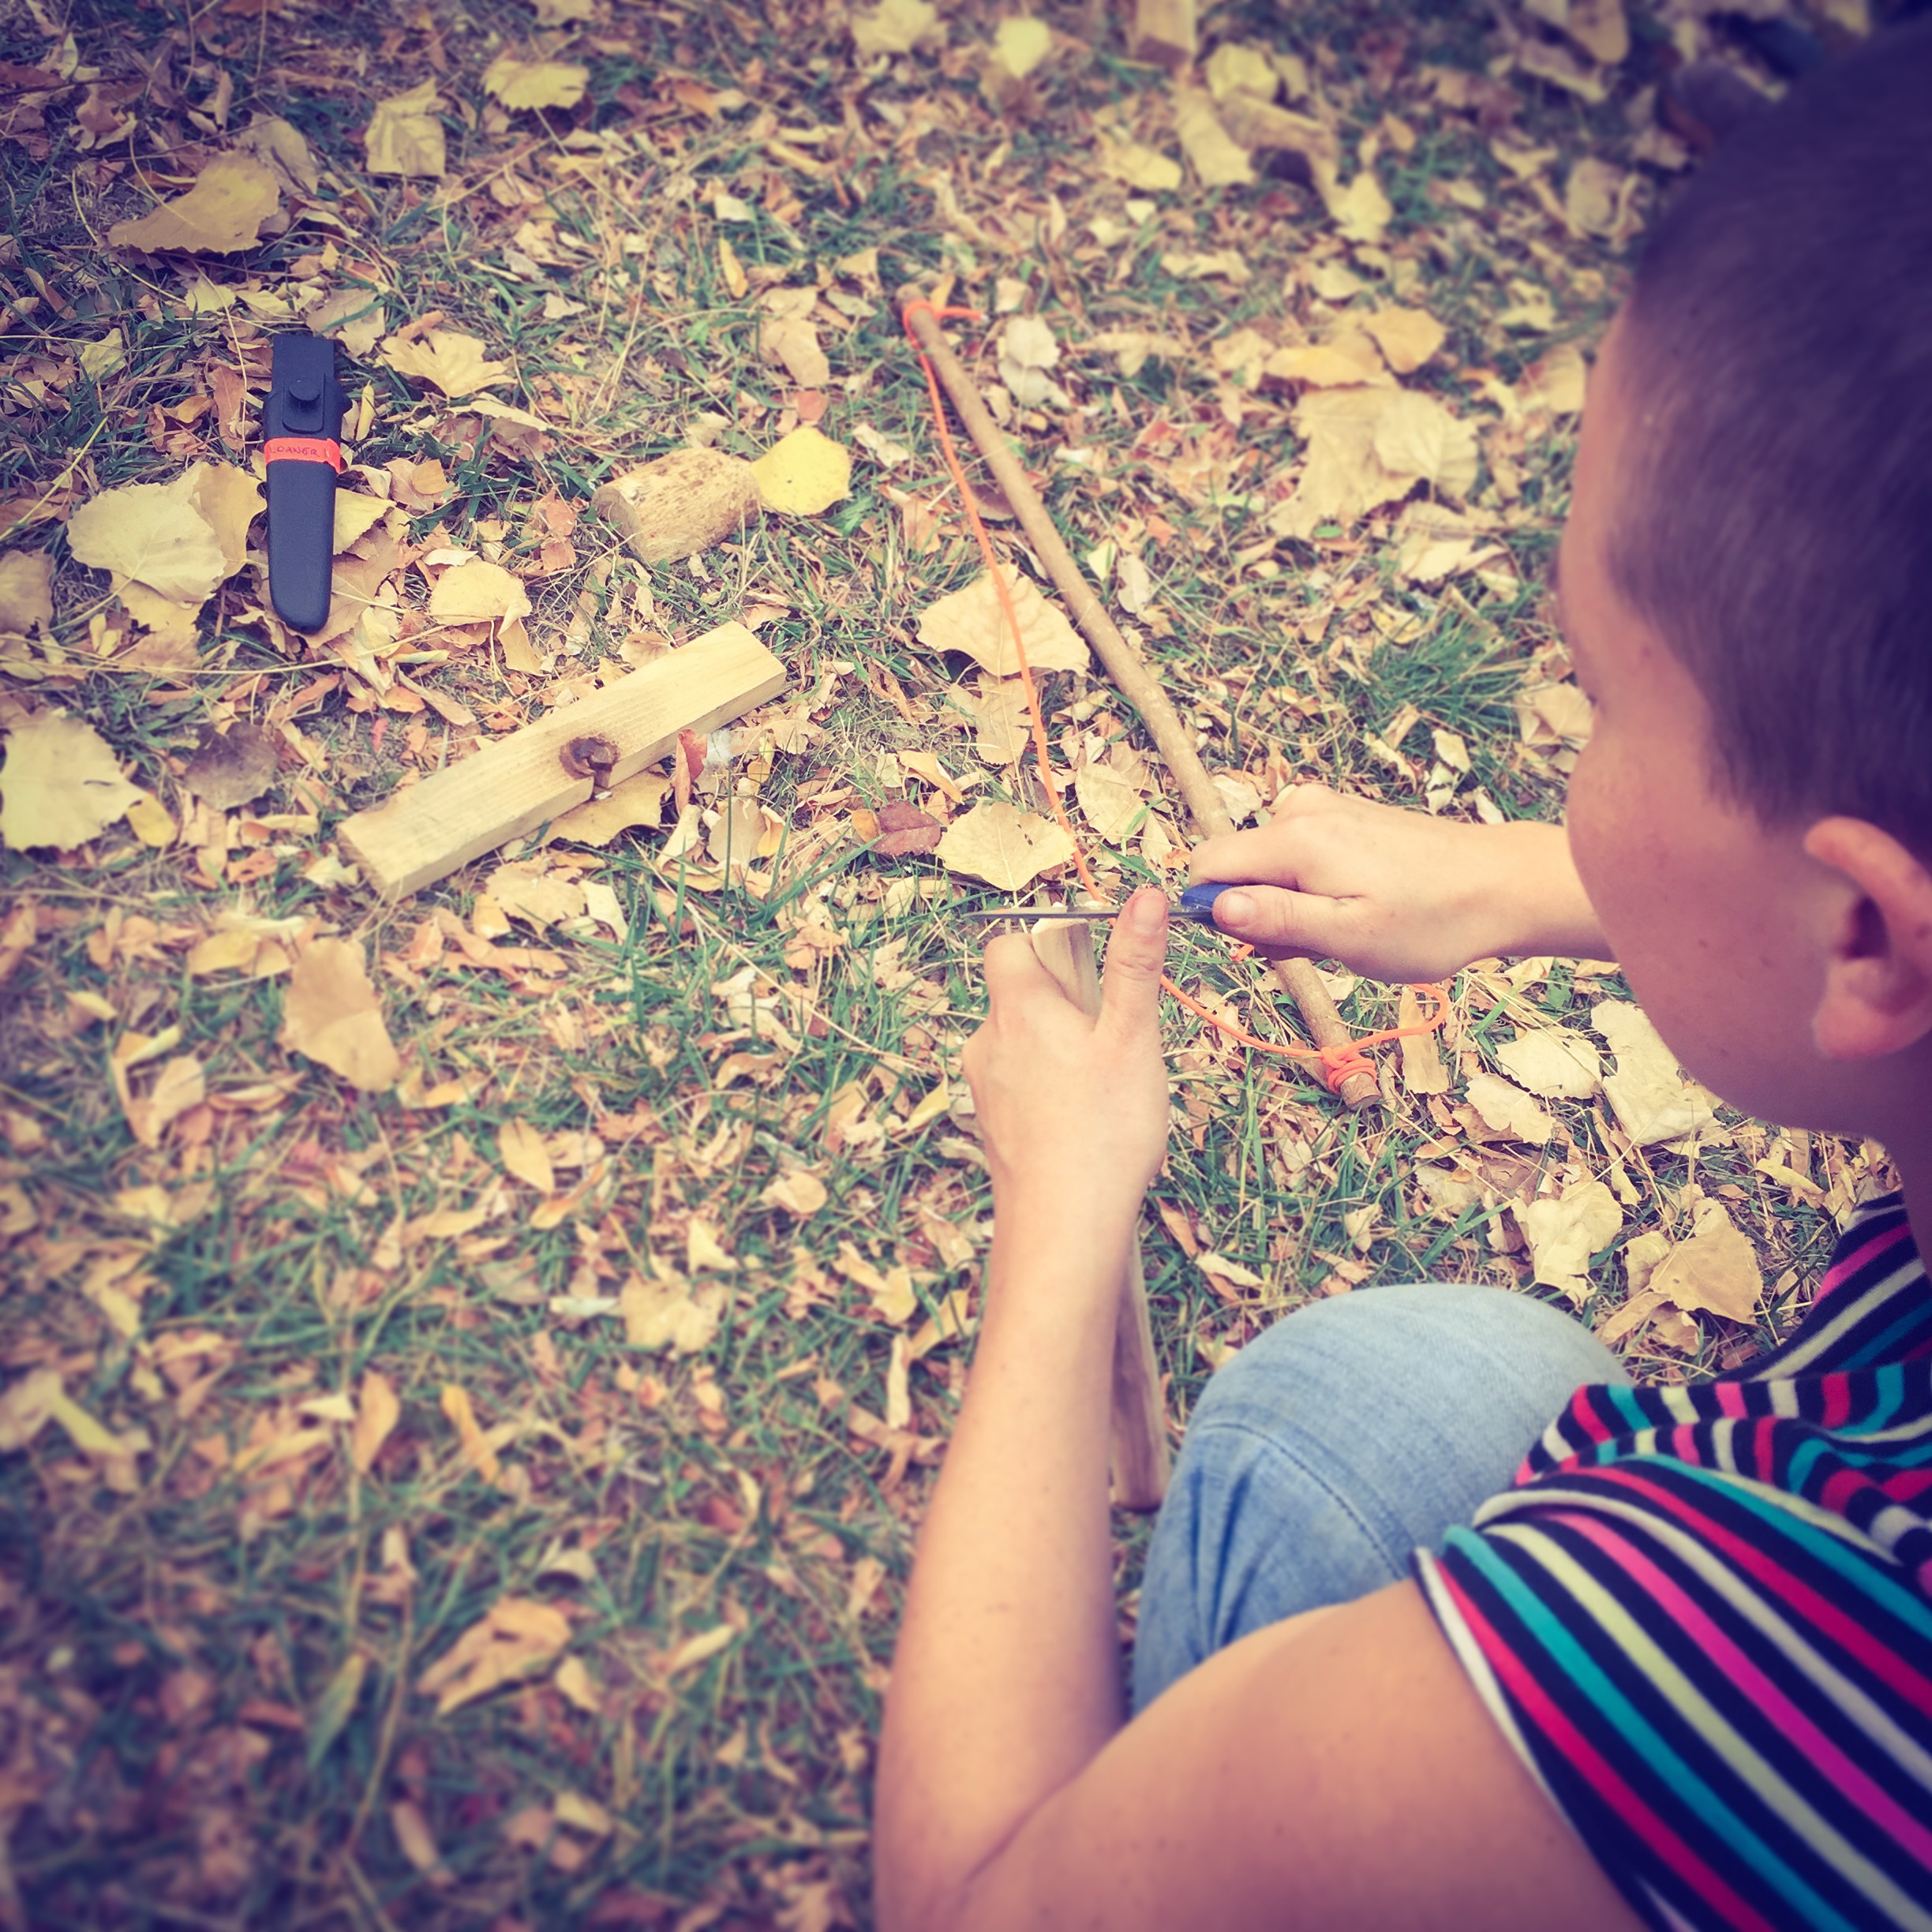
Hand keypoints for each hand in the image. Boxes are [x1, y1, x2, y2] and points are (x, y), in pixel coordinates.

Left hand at [962, 888, 1170, 1231]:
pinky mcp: (993, 1128)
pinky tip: (1086, 1121)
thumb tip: (1145, 896)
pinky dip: (1049, 1090)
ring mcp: (985, 1088)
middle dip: (1063, 1000)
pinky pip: (1019, 1086)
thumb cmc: (1102, 1132)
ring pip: (1019, 1042)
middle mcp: (987, 1041)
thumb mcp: (1132, 1037)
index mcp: (1017, 1007)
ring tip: (1104, 1084)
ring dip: (1058, 1048)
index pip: (1008, 943)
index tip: (1092, 965)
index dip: (1048, 942)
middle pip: (1017, 993)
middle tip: (1111, 1033)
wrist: (1063, 1227)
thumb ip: (1135, 965)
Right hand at [1189, 785, 1607, 983]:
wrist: (1503, 884)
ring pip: (1268, 865)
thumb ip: (1276, 919)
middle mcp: (1302, 810)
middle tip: (1320, 942)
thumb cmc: (1431, 919)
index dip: (1215, 911)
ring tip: (1349, 927)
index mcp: (1295, 838)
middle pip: (1237, 866)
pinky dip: (1315, 887)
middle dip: (1261, 911)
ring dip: (1291, 904)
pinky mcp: (1345, 815)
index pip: (1206, 865)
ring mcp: (1325, 808)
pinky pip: (1298, 855)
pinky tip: (1361, 905)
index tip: (1262, 943)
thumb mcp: (1348, 936)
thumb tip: (1214, 907)